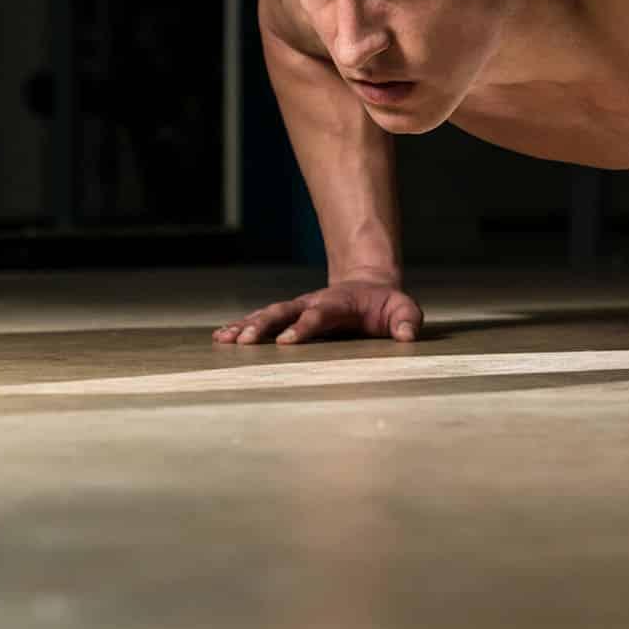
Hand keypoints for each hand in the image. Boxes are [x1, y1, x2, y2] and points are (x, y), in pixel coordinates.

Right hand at [214, 280, 423, 345]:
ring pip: (267, 314)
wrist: (367, 286)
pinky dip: (241, 327)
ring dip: (246, 327)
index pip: (319, 314)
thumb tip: (408, 337)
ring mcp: (297, 308)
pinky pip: (261, 320)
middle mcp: (312, 303)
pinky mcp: (288, 316)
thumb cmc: (386, 305)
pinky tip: (221, 338)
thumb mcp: (403, 309)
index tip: (287, 341)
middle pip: (284, 312)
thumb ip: (407, 321)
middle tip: (245, 342)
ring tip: (224, 340)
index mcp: (339, 303)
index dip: (304, 326)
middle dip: (264, 326)